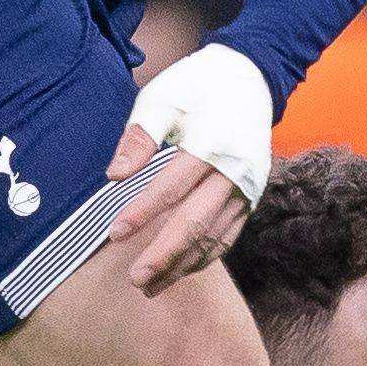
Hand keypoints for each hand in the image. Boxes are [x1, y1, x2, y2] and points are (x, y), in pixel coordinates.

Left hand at [114, 44, 270, 292]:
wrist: (252, 78)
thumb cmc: (198, 87)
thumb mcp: (163, 98)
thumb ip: (140, 136)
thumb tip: (115, 175)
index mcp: (212, 144)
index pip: (172, 188)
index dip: (142, 213)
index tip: (114, 234)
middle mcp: (235, 171)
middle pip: (198, 222)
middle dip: (166, 254)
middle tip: (136, 280)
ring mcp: (247, 187)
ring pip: (215, 236)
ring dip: (183, 264)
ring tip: (151, 286)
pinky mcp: (251, 196)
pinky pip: (229, 234)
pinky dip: (206, 256)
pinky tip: (181, 270)